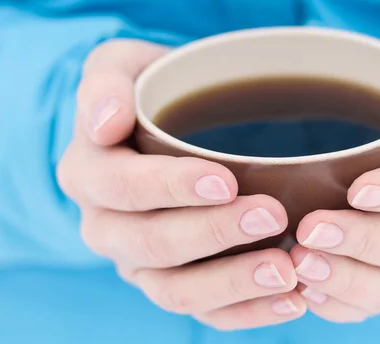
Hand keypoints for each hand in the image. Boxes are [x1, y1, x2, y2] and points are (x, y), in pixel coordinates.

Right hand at [57, 39, 305, 330]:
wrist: (162, 127)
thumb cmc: (150, 93)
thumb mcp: (121, 66)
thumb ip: (105, 81)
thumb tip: (106, 122)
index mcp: (89, 173)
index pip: (121, 187)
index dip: (170, 187)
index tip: (225, 181)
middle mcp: (106, 226)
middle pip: (152, 244)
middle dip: (214, 234)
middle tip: (273, 216)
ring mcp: (139, 263)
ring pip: (176, 291)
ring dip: (233, 283)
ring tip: (287, 270)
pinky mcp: (172, 283)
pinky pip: (203, 313)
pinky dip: (246, 312)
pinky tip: (290, 299)